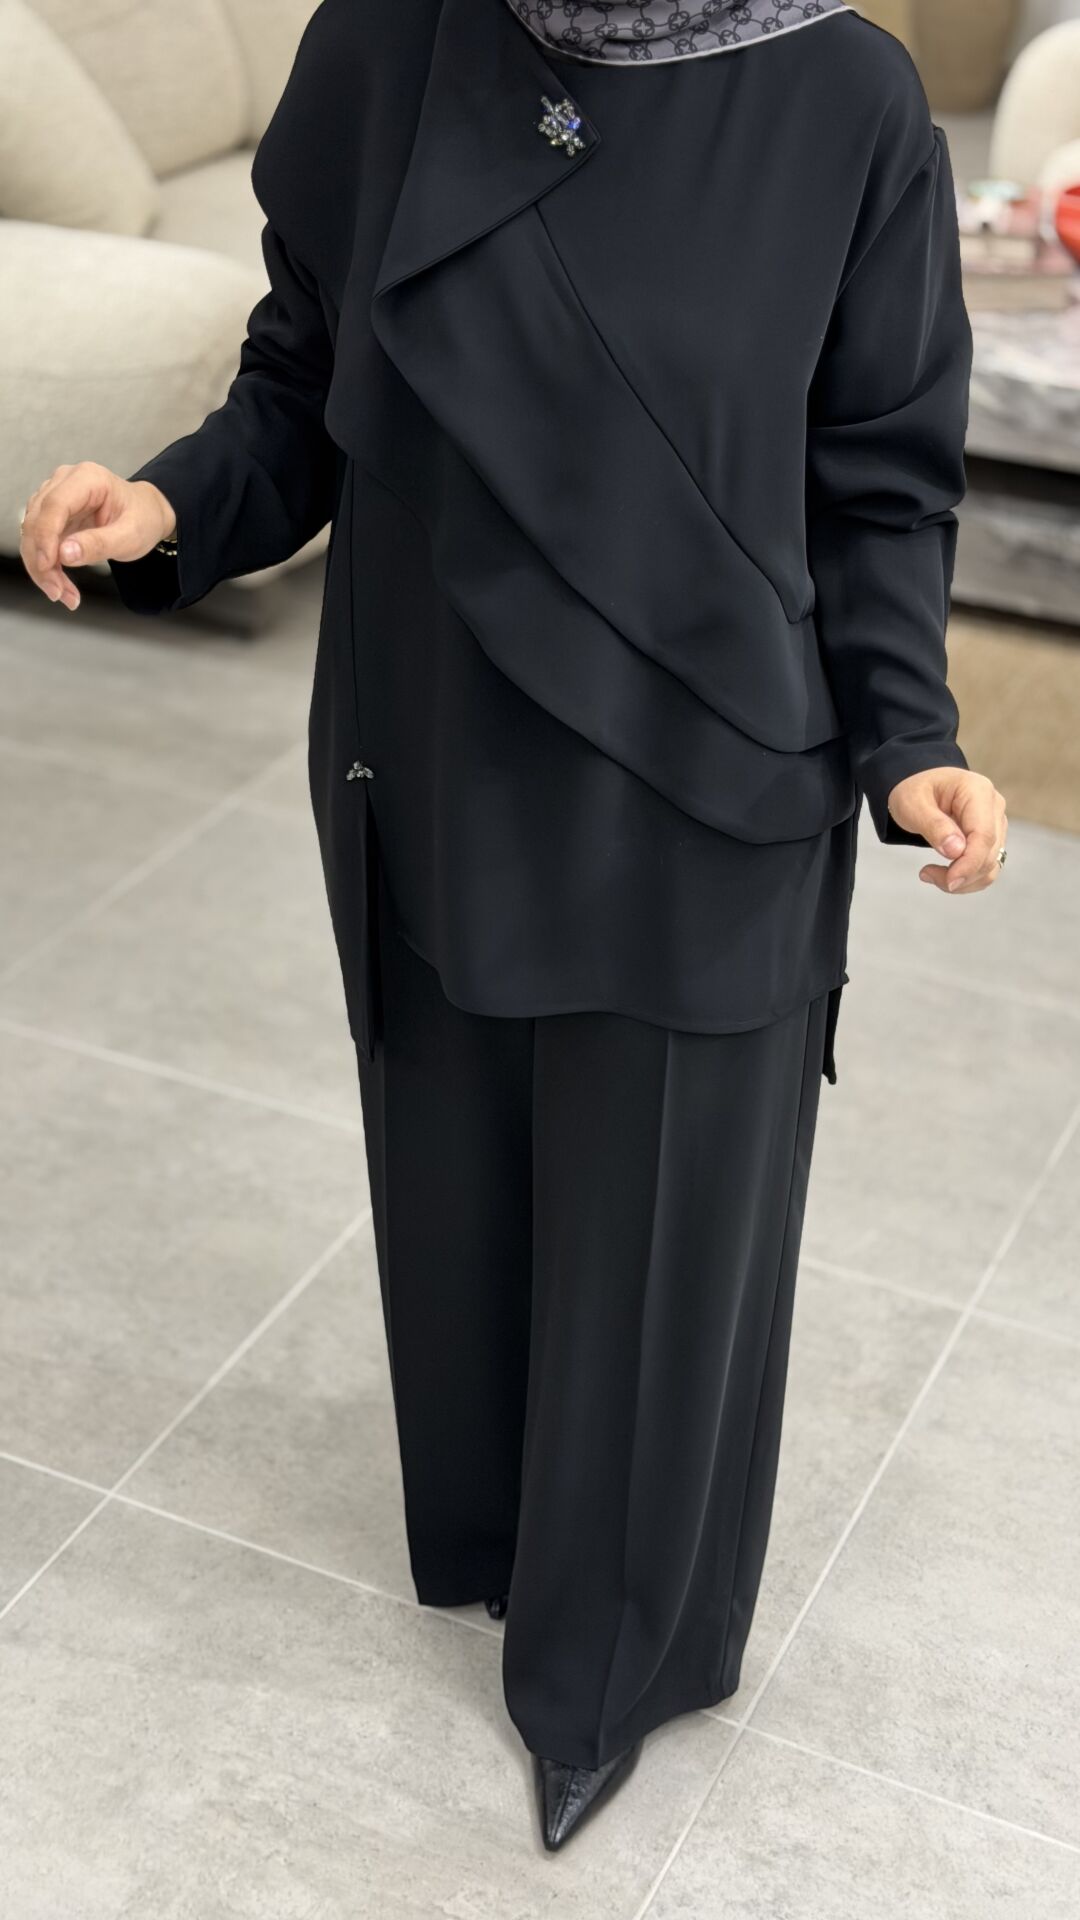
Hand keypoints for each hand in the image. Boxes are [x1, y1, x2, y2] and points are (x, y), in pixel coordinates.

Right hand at [19, 463, 176, 611]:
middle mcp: (64, 483)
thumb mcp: (130, 536)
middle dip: (42, 561)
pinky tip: (60, 585)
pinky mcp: (51, 516)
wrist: (147, 514)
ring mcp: (54, 498)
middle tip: (58, 592)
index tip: (48, 566)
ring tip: (64, 594)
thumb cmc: (142, 518)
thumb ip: (98, 544)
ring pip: (31, 534)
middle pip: (36, 521)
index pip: (54, 505)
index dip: (45, 536)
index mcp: (87, 478)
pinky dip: (45, 567)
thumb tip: (64, 554)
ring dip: (41, 568)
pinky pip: (38, 542)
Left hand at [887, 767, 1007, 894]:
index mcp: (978, 791)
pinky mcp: (991, 839)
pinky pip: (985, 868)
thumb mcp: (912, 804)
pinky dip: (965, 879)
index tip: (949, 881)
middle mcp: (994, 807)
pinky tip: (941, 874)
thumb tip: (956, 851)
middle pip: (989, 853)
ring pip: (990, 865)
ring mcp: (996, 824)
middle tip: (925, 874)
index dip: (969, 863)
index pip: (983, 835)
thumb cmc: (914, 791)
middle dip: (961, 874)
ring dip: (962, 880)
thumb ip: (933, 825)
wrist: (919, 788)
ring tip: (929, 874)